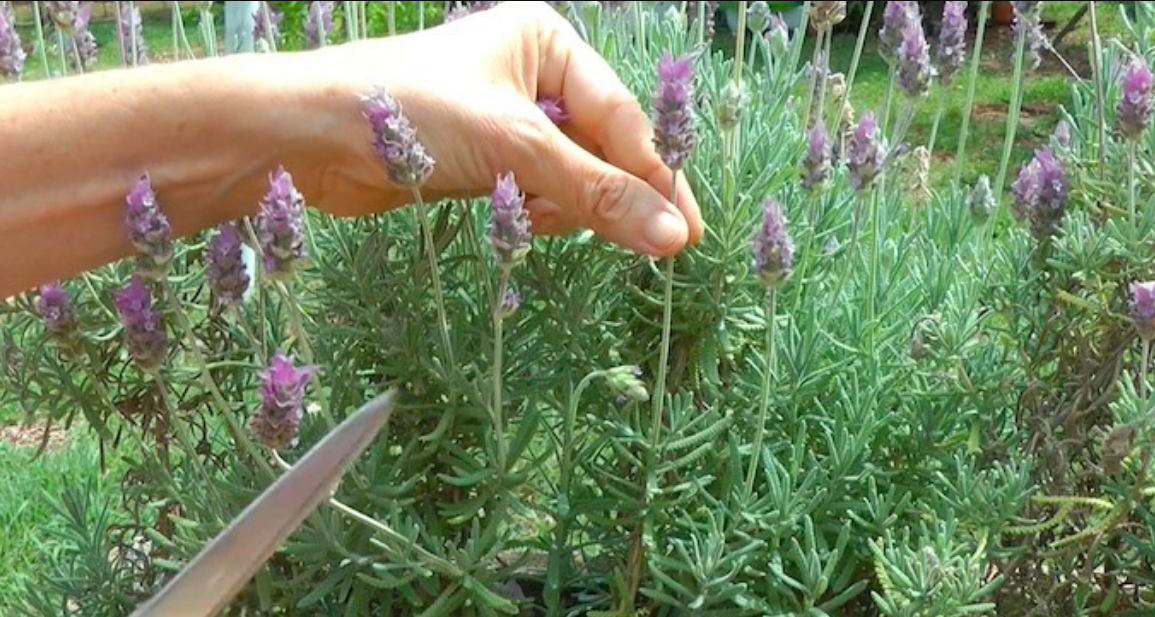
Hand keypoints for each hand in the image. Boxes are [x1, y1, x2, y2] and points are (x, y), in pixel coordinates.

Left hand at [308, 2, 703, 256]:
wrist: (308, 138)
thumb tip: (670, 235)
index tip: (687, 228)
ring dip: (569, 206)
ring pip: (570, 176)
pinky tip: (523, 222)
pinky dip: (539, 213)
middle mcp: (531, 76)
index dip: (656, 174)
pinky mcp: (482, 161)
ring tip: (547, 219)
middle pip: (601, 146)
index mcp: (546, 42)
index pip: (622, 116)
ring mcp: (506, 121)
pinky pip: (536, 194)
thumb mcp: (515, 146)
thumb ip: (596, 192)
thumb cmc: (408, 112)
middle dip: (616, 192)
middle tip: (663, 246)